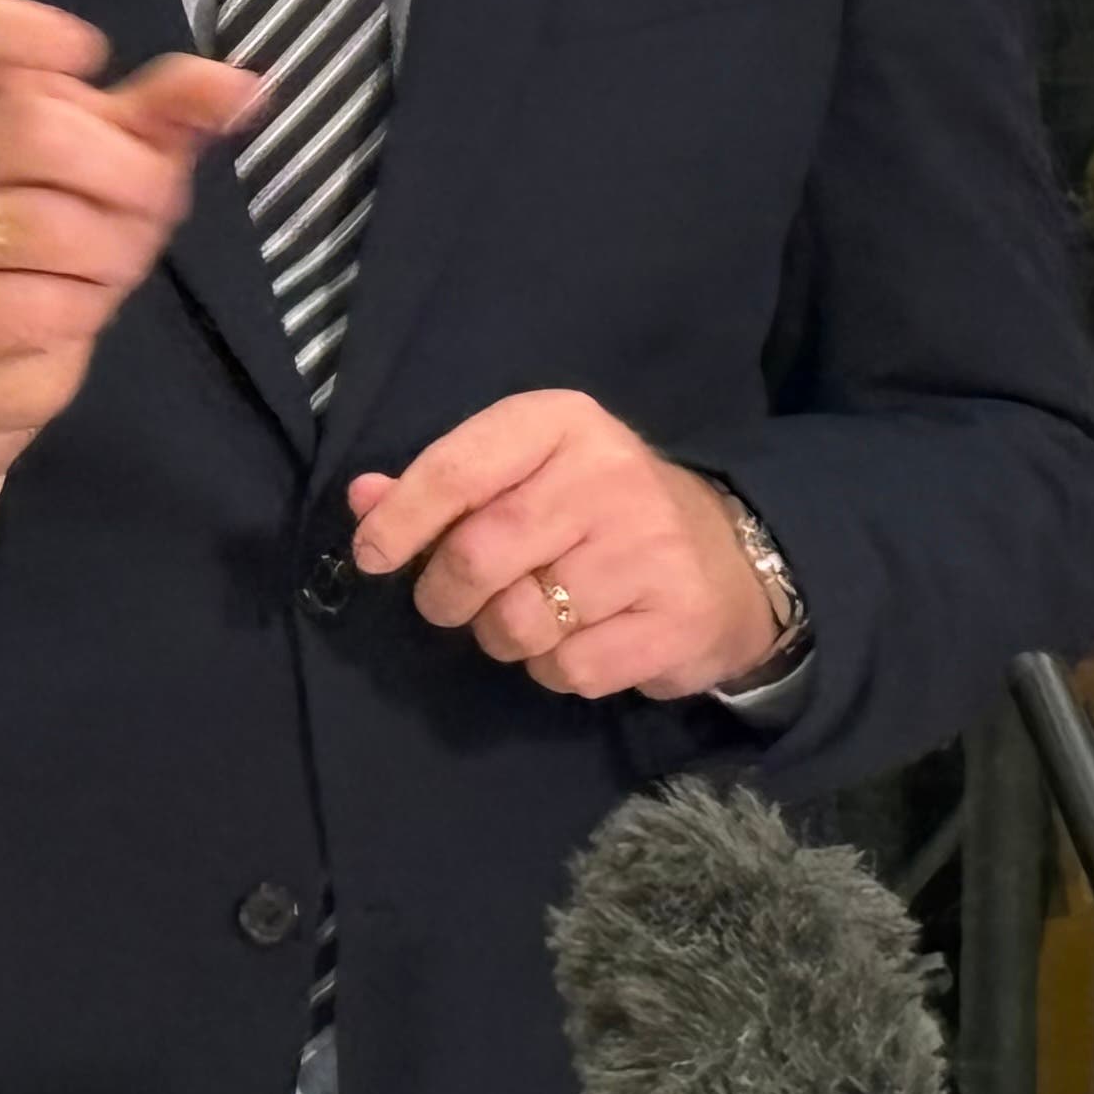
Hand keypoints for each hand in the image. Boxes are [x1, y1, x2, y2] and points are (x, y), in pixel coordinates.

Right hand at [0, 0, 260, 527]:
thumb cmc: (48, 233)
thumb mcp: (115, 156)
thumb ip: (169, 110)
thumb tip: (248, 88)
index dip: (20, 28)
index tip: (89, 55)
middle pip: (38, 125)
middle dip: (132, 176)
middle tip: (149, 208)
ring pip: (52, 225)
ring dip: (116, 252)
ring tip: (106, 263)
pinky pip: (44, 302)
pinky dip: (85, 310)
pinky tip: (68, 308)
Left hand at [348, 391, 780, 700]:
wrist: (730, 559)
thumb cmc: (600, 510)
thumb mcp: (526, 473)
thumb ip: (444, 486)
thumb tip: (362, 500)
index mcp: (561, 424)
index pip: (457, 469)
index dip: (401, 520)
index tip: (373, 557)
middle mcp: (608, 476)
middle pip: (479, 554)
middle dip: (445, 594)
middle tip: (449, 603)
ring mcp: (648, 550)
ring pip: (519, 623)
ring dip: (502, 637)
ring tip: (528, 616)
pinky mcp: (673, 621)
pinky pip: (568, 669)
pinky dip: (554, 669)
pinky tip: (579, 640)